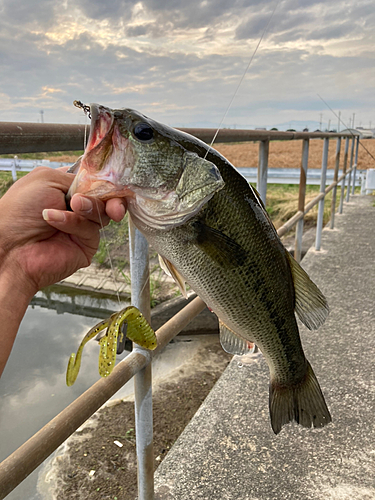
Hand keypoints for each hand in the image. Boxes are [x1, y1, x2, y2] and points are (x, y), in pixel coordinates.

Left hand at [0, 166, 126, 296]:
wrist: (9, 248)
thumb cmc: (17, 212)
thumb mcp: (47, 178)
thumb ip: (78, 177)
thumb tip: (100, 183)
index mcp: (65, 188)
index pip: (95, 180)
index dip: (105, 179)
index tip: (109, 178)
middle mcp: (75, 207)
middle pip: (106, 197)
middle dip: (110, 195)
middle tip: (109, 198)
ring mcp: (81, 226)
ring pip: (103, 212)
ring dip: (88, 206)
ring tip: (72, 206)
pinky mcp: (85, 245)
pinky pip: (92, 230)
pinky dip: (74, 223)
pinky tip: (56, 222)